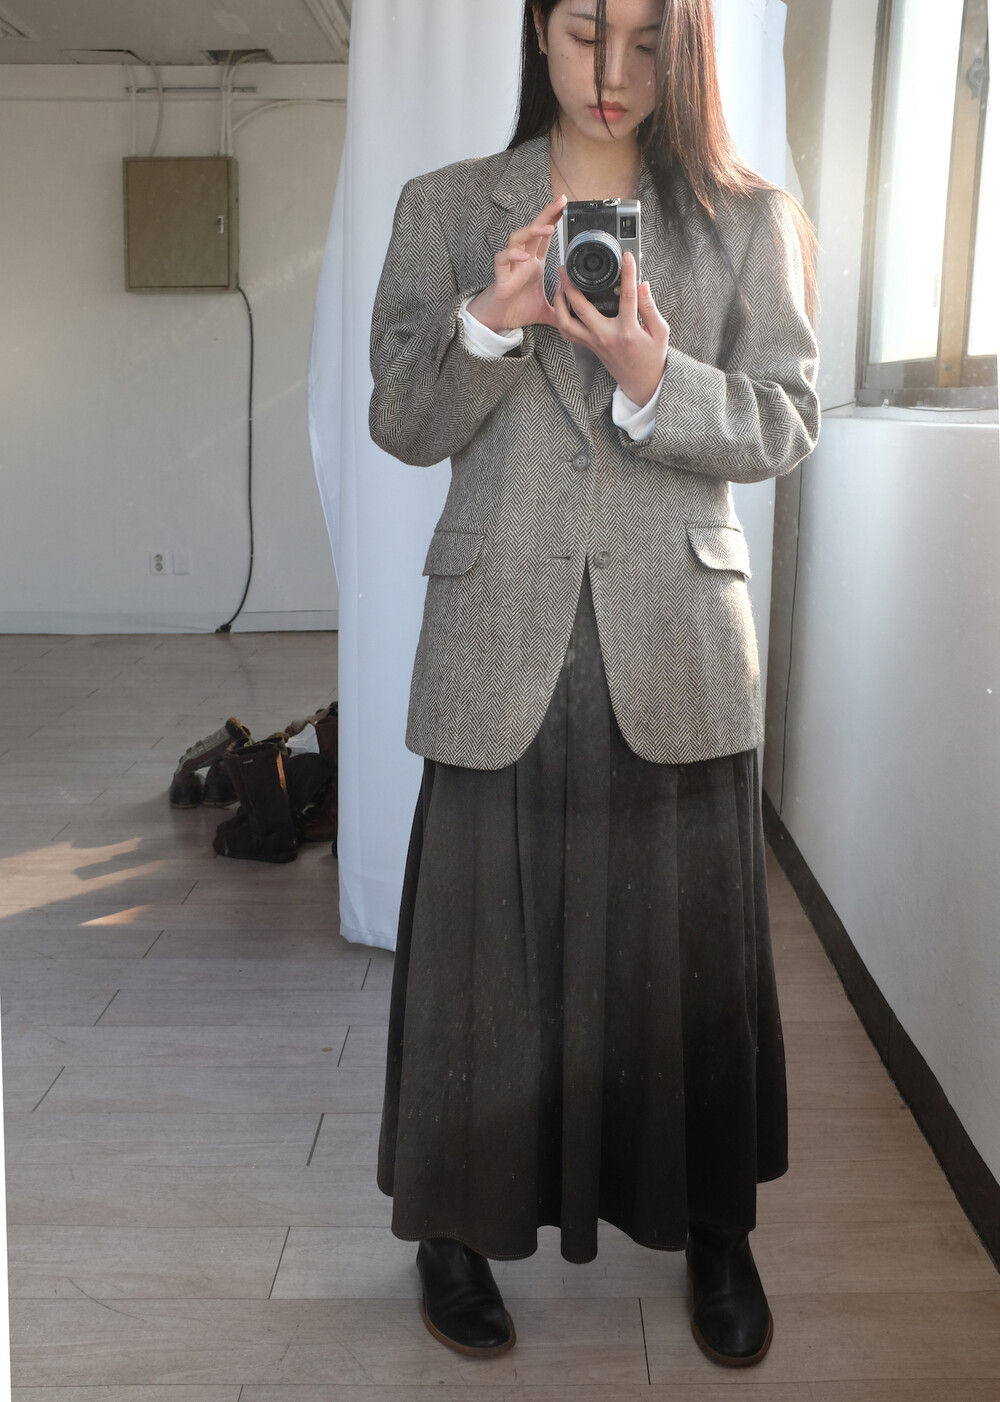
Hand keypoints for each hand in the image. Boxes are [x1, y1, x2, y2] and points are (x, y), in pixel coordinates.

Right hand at [466, 196, 566, 332]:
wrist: (498, 321)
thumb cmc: (517, 310)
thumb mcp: (547, 312)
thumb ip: (561, 311)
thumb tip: (576, 315)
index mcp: (534, 264)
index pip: (545, 237)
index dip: (554, 220)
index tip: (565, 207)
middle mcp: (523, 260)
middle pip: (534, 230)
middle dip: (547, 214)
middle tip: (560, 201)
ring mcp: (511, 266)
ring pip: (518, 239)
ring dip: (532, 231)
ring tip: (547, 228)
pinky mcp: (501, 276)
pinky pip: (503, 259)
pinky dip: (512, 255)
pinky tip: (523, 256)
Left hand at [553, 251, 669, 406]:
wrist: (642, 382)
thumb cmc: (652, 357)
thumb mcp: (660, 332)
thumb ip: (650, 307)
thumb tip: (642, 285)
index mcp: (627, 331)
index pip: (626, 297)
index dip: (627, 274)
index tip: (626, 257)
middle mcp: (606, 336)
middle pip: (581, 308)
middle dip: (571, 286)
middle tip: (566, 268)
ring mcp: (594, 343)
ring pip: (567, 323)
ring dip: (559, 304)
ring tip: (560, 286)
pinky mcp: (589, 347)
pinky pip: (568, 334)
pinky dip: (561, 319)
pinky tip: (562, 305)